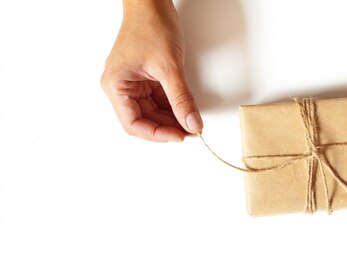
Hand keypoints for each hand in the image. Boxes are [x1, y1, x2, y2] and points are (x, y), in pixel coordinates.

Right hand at [100, 0, 202, 141]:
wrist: (152, 2)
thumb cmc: (151, 25)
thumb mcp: (169, 66)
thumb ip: (181, 98)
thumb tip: (192, 124)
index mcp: (116, 85)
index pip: (133, 124)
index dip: (156, 134)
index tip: (179, 136)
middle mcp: (122, 87)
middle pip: (144, 121)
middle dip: (168, 128)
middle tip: (191, 131)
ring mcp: (135, 84)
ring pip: (154, 113)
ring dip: (173, 120)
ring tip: (192, 123)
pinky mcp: (147, 80)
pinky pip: (160, 101)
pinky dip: (174, 108)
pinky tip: (187, 112)